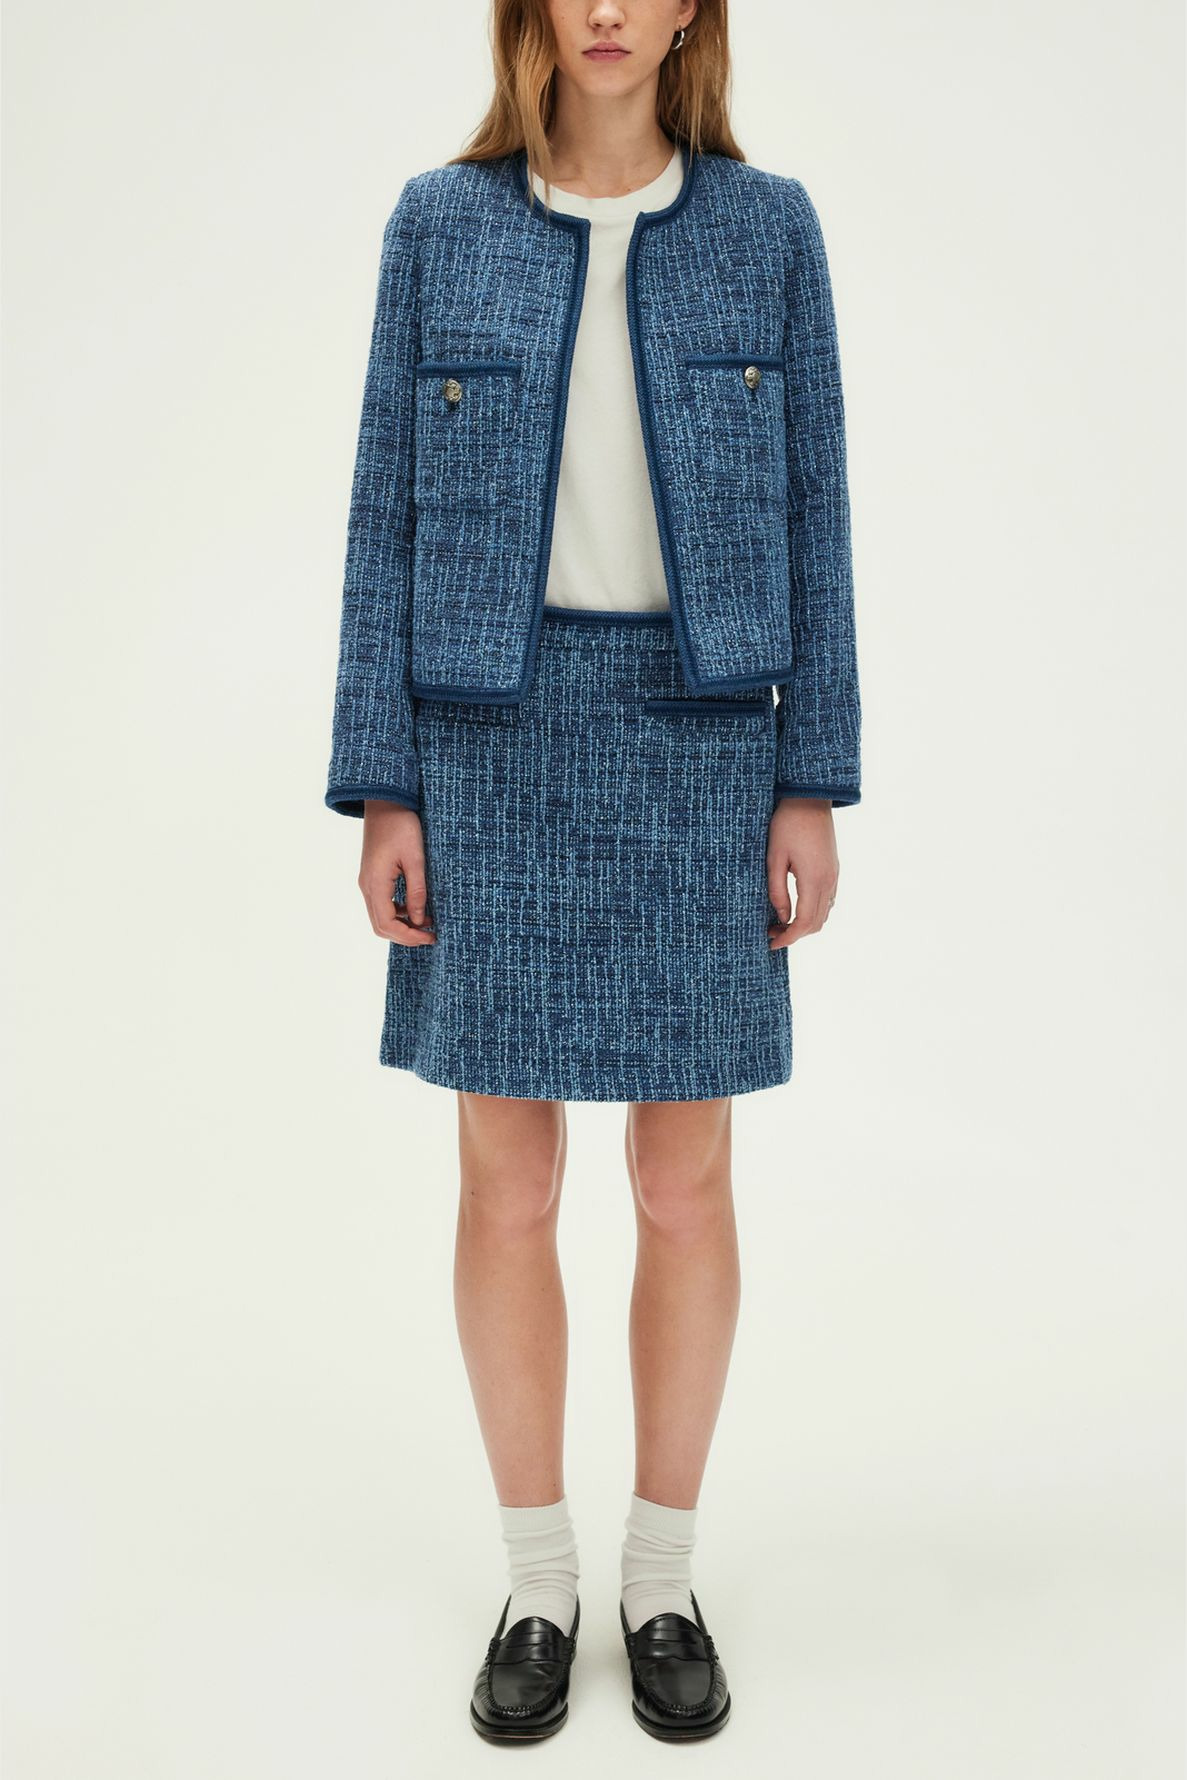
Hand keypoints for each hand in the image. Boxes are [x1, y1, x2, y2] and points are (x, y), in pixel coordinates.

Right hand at [359, 800, 435, 945]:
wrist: (385, 803)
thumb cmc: (401, 826)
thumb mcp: (415, 859)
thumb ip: (417, 891)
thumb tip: (420, 920)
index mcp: (376, 883)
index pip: (387, 924)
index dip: (409, 936)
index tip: (430, 937)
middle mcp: (367, 886)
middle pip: (380, 926)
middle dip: (405, 936)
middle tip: (430, 936)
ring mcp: (367, 882)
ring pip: (380, 917)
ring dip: (401, 925)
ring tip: (427, 923)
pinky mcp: (372, 876)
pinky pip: (381, 904)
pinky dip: (397, 913)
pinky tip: (416, 908)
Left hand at [766, 797, 838, 948]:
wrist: (810, 799)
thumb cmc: (787, 825)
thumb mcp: (774, 858)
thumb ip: (777, 890)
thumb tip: (781, 917)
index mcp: (814, 880)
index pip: (804, 922)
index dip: (788, 938)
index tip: (770, 943)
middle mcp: (829, 881)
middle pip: (817, 923)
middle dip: (794, 934)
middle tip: (771, 933)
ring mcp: (834, 875)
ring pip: (824, 913)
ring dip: (804, 924)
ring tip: (780, 922)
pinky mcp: (833, 868)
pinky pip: (828, 900)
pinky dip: (813, 911)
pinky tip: (795, 907)